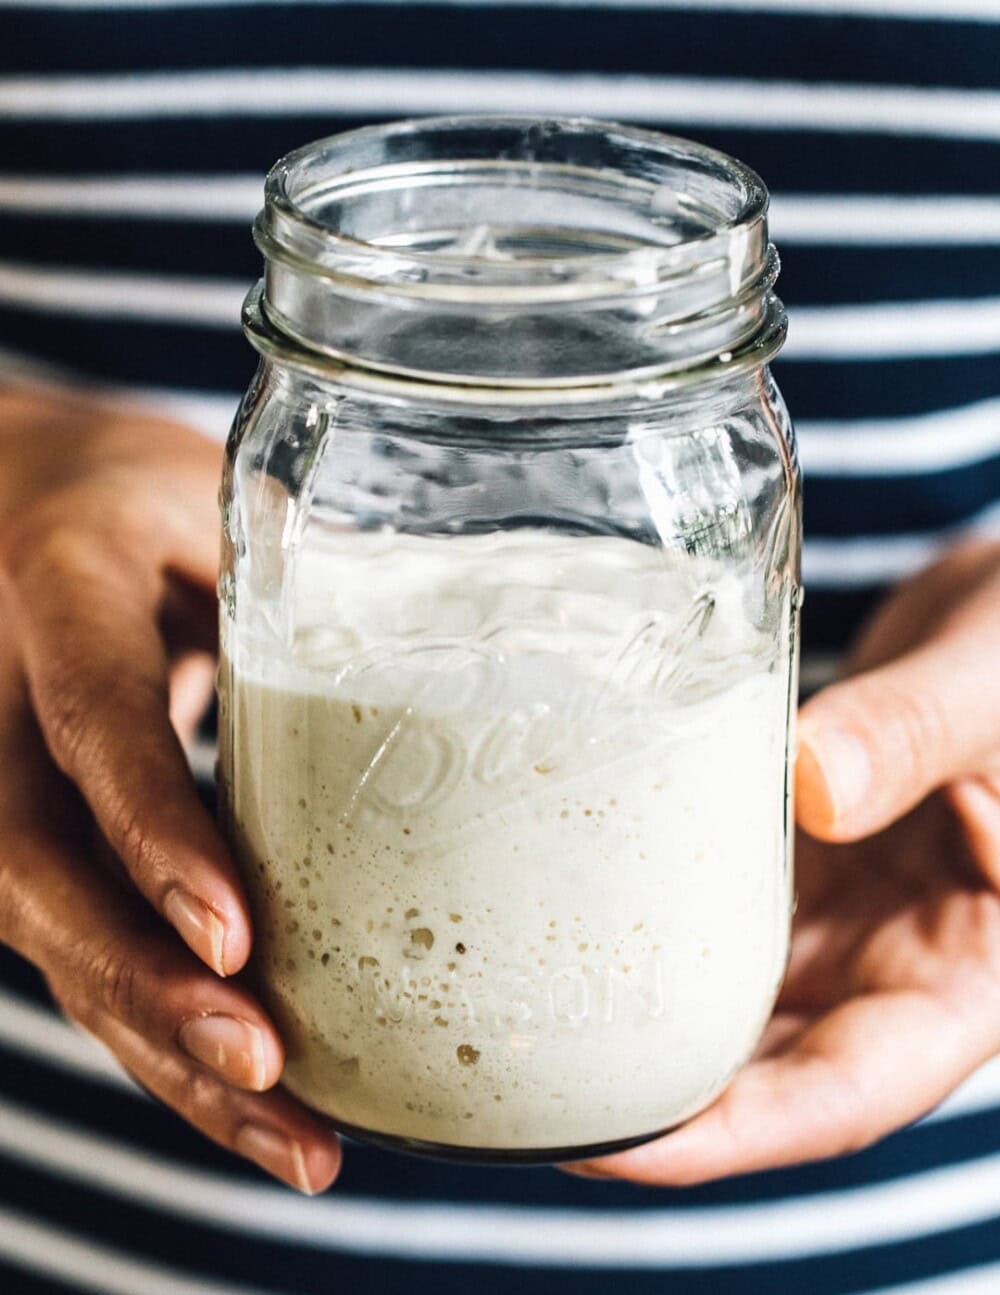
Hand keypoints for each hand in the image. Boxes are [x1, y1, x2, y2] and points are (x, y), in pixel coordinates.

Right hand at [0, 388, 340, 1192]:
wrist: (19, 508)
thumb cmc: (132, 501)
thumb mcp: (201, 500)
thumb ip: (286, 568)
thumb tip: (446, 636)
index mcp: (59, 601)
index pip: (95, 726)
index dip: (153, 834)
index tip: (232, 937)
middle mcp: (2, 712)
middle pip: (44, 877)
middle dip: (149, 988)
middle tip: (268, 1068)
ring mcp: (5, 790)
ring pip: (60, 945)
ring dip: (167, 1055)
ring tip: (293, 1143)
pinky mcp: (43, 846)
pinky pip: (87, 949)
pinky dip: (165, 1036)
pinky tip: (252, 1100)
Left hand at [567, 538, 999, 1184]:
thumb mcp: (989, 691)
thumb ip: (914, 734)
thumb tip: (814, 785)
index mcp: (968, 972)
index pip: (846, 1091)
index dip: (735, 1134)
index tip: (619, 1147)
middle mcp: (894, 960)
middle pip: (765, 1065)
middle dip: (653, 1095)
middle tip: (527, 1091)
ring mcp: (840, 911)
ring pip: (731, 992)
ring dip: (641, 1014)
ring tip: (526, 1020)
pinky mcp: (795, 857)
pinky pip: (718, 901)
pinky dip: (654, 914)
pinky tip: (576, 908)